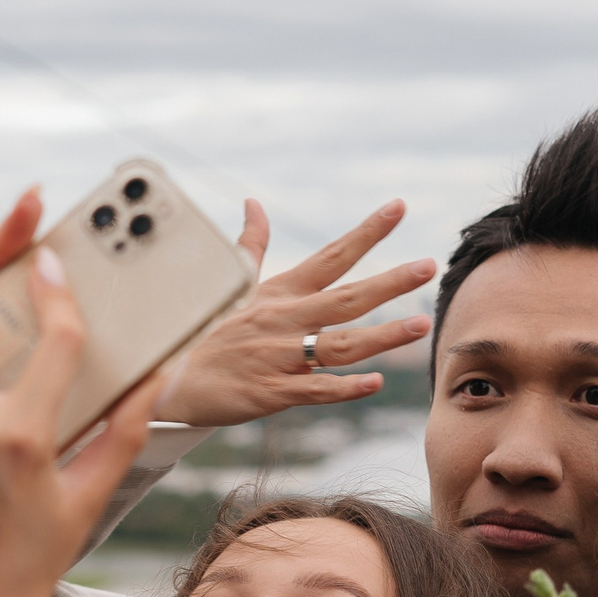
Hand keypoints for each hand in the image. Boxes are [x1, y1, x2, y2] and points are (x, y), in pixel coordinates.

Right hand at [150, 198, 435, 425]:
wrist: (170, 379)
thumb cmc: (208, 329)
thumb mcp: (233, 285)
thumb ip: (251, 245)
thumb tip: (253, 204)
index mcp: (281, 291)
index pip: (332, 255)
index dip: (366, 232)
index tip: (398, 208)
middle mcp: (285, 319)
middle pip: (347, 298)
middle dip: (389, 282)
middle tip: (427, 266)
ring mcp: (280, 356)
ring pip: (340, 345)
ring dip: (381, 336)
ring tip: (419, 325)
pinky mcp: (272, 392)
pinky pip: (315, 389)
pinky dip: (344, 387)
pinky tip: (375, 382)